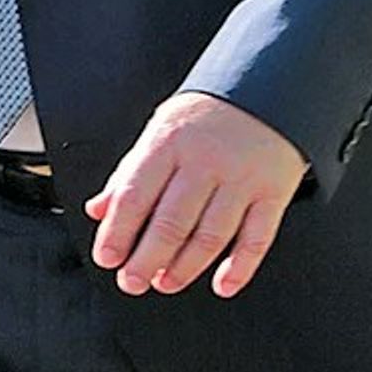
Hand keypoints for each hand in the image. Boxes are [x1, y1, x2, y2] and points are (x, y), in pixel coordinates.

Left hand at [85, 91, 308, 298]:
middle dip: (147, 259)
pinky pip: (257, 238)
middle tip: (132, 281)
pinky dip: (241, 267)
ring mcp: (241, 179)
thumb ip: (129, 173)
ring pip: (211, 235)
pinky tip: (222, 284)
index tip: (107, 258)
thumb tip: (98, 210)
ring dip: (186, 267)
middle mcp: (204, 161)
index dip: (118, 232)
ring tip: (166, 282)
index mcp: (168, 143)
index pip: (135, 195)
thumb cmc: (206, 116)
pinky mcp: (273, 193)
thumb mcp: (159, 131)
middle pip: (172, 222)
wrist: (266, 87)